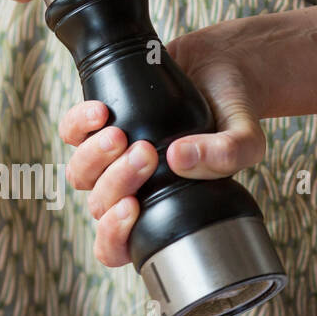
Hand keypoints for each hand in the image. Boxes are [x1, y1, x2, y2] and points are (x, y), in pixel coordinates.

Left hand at [61, 26, 268, 267]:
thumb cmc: (234, 111)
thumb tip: (178, 159)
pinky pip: (70, 132)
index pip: (120, 248)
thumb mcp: (247, 137)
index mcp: (164, 207)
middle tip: (148, 152)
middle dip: (118, 182)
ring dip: (95, 158)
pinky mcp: (100, 122)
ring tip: (123, 134)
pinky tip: (103, 111)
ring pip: (79, 174)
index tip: (133, 208)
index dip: (114, 238)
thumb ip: (227, 154)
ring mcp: (112, 158)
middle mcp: (134, 188)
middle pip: (99, 206)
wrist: (222, 67)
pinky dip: (79, 124)